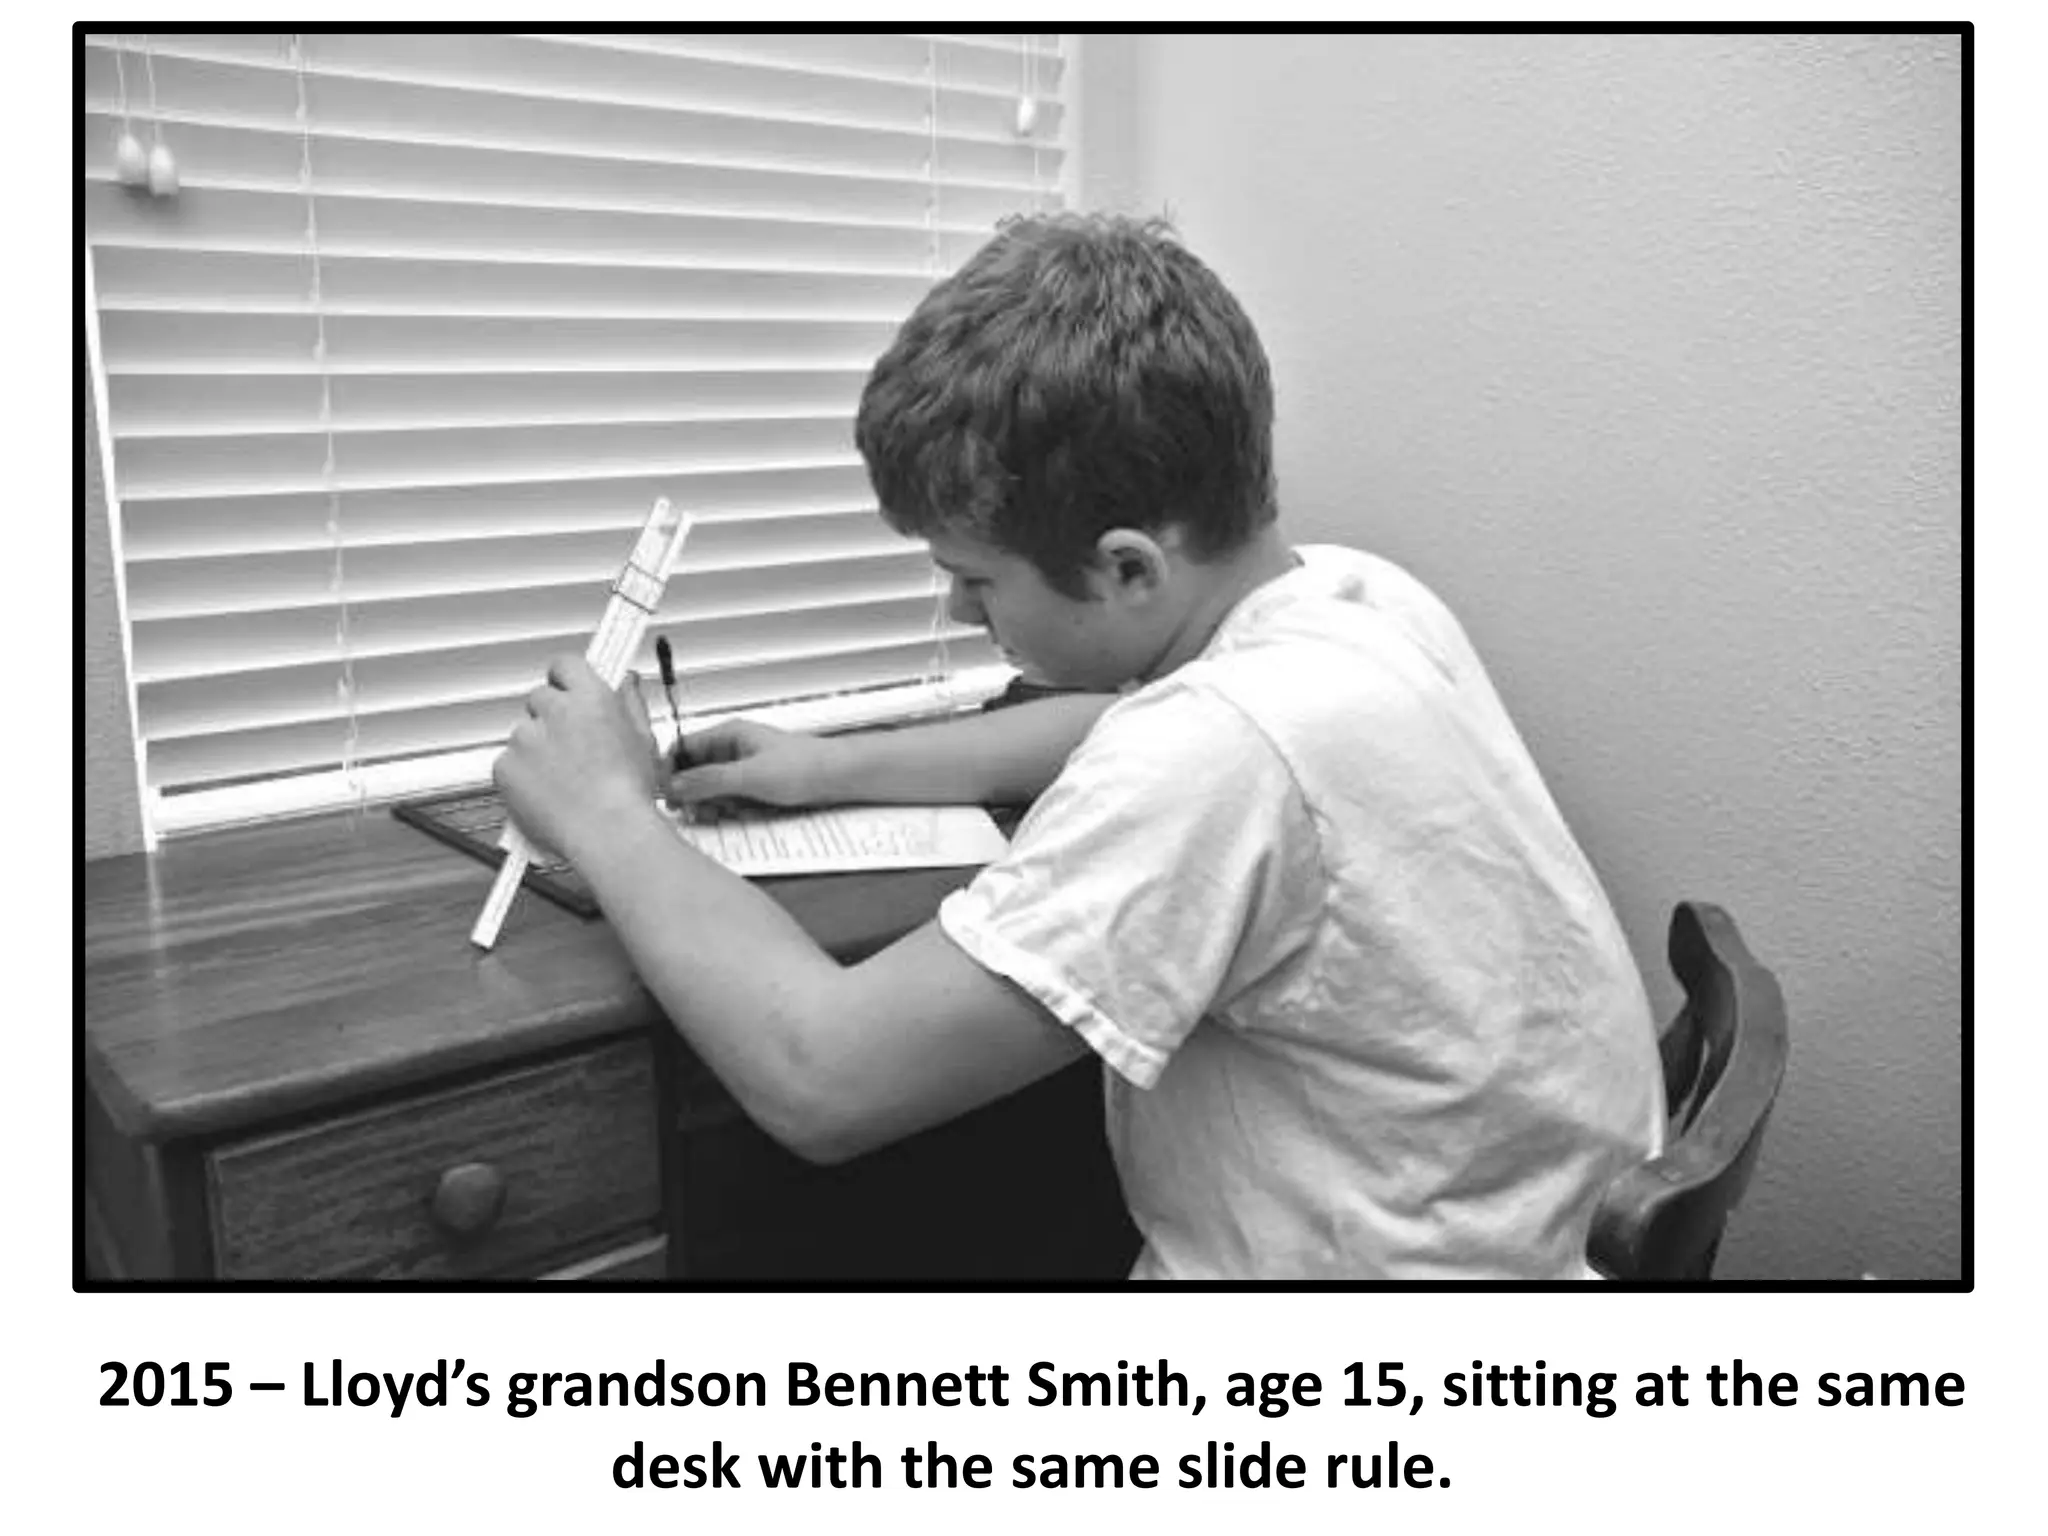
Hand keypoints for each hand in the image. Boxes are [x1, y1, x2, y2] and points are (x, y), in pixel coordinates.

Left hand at [493, 654, 662, 863]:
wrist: (608, 834)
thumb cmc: (629, 795)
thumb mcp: (643, 740)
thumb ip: (630, 702)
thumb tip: (626, 681)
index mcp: (590, 698)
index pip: (565, 665)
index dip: (565, 678)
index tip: (567, 688)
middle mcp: (554, 711)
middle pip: (541, 698)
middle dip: (551, 717)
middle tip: (569, 747)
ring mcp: (525, 738)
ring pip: (523, 732)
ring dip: (535, 749)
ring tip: (562, 779)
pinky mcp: (505, 766)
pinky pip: (507, 763)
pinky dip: (520, 776)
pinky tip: (546, 792)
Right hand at [666, 719, 842, 815]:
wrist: (841, 779)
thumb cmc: (804, 766)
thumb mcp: (749, 776)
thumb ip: (709, 781)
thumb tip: (673, 786)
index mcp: (728, 735)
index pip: (683, 748)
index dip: (669, 770)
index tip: (664, 794)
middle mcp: (733, 749)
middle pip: (694, 771)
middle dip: (692, 793)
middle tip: (692, 813)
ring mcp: (744, 769)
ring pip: (712, 789)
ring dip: (711, 805)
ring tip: (719, 816)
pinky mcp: (756, 787)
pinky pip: (731, 800)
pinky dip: (730, 810)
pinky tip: (739, 816)